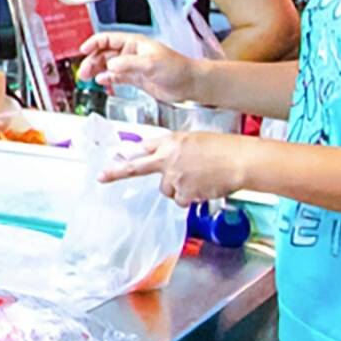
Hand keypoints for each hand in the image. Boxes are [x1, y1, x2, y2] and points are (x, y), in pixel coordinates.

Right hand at [84, 31, 200, 103]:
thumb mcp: (150, 63)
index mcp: (135, 43)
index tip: (83, 50)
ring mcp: (133, 66)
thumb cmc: (177, 68)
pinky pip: (116, 77)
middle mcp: (132, 53)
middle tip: (83, 71)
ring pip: (108, 66)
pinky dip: (107, 79)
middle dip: (92, 60)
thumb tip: (110, 66)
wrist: (190, 84)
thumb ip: (128, 64)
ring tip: (87, 77)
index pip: (108, 39)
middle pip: (105, 53)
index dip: (94, 43)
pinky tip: (102, 81)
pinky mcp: (136, 79)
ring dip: (97, 70)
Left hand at [97, 126, 257, 203]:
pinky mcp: (183, 192)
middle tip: (101, 176)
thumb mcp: (195, 140)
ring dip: (178, 188)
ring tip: (199, 179)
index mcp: (171, 142)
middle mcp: (167, 158)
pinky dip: (191, 197)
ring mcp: (173, 176)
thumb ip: (176, 149)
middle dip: (116, 172)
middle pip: (136, 167)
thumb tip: (165, 160)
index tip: (114, 158)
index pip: (143, 147)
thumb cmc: (224, 148)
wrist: (239, 160)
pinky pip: (181, 200)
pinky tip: (204, 187)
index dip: (129, 154)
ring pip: (166, 190)